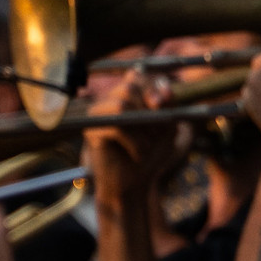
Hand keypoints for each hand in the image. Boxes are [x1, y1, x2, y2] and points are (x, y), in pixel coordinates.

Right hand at [83, 72, 183, 208]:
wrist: (134, 185)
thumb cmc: (150, 155)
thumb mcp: (167, 129)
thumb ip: (169, 107)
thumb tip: (166, 90)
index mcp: (127, 95)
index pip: (137, 75)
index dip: (153, 86)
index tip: (164, 103)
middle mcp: (109, 100)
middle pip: (129, 86)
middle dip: (149, 111)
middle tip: (157, 135)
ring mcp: (98, 114)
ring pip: (121, 104)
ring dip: (143, 128)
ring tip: (147, 147)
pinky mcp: (92, 131)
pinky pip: (116, 126)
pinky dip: (135, 142)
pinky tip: (138, 154)